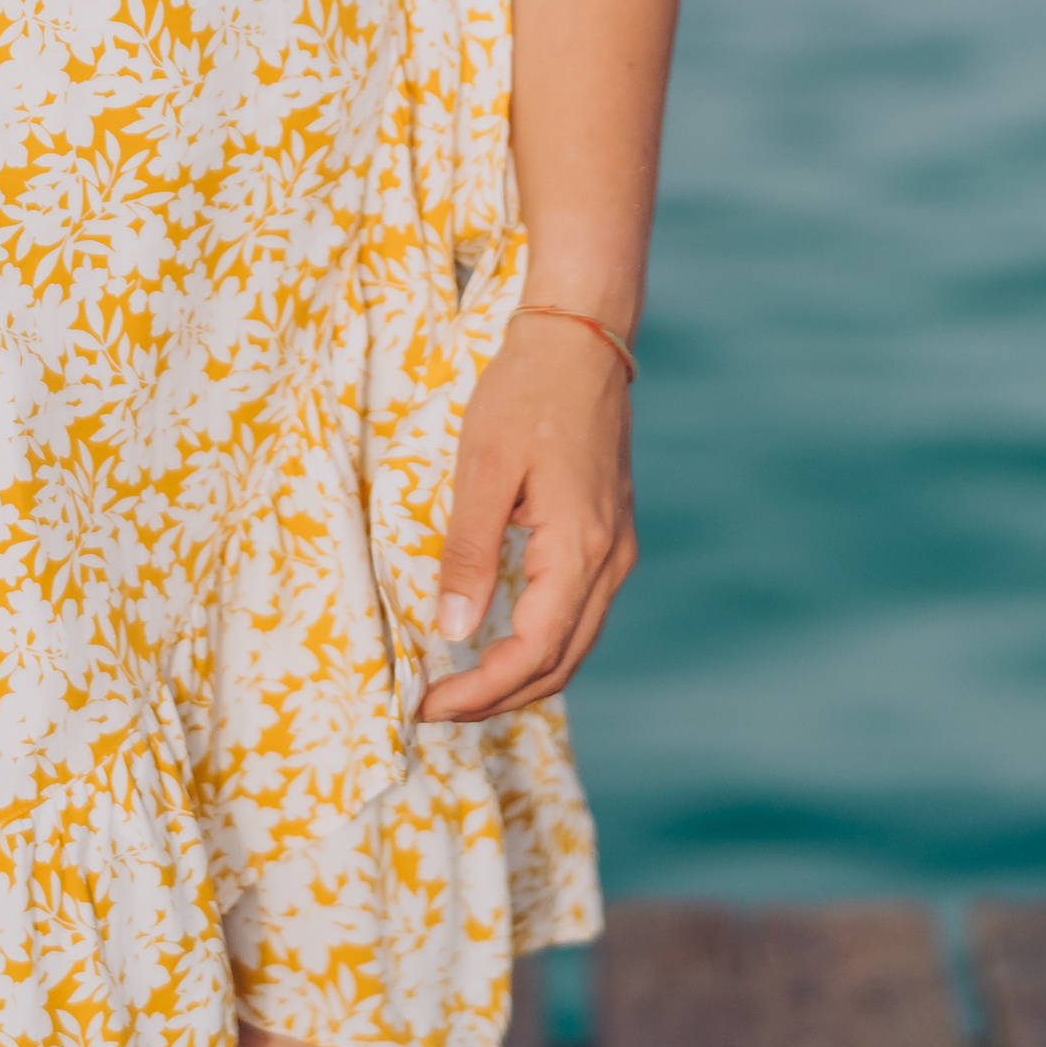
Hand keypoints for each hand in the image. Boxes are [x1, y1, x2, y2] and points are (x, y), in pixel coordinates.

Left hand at [416, 313, 634, 722]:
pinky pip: (578, 613)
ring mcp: (617, 550)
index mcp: (581, 549)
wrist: (580, 337)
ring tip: (460, 687)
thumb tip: (453, 629)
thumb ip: (470, 551)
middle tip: (434, 708)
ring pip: (573, 644)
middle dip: (497, 697)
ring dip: (520, 676)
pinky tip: (498, 640)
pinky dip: (540, 644)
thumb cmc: (527, 391)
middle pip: (560, 664)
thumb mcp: (484, 466)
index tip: (428, 705)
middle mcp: (610, 561)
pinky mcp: (609, 536)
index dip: (481, 691)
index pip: (534, 654)